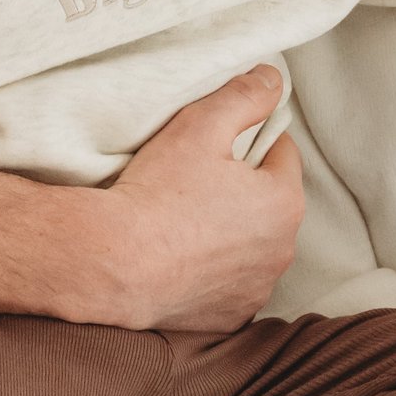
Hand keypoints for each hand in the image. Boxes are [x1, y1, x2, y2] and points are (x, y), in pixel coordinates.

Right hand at [92, 66, 304, 330]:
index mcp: (284, 201)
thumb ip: (244, 96)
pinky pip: (229, 284)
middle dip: (243, 188)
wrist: (111, 263)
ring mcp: (256, 288)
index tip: (216, 143)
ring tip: (186, 221)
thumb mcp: (200, 126)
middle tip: (195, 179)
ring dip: (231, 233)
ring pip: (251, 246)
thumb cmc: (157, 193)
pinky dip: (212, 272)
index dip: (249, 140)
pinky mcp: (229, 317)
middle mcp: (282, 250)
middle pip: (268, 203)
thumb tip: (273, 78)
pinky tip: (181, 258)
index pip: (281, 153)